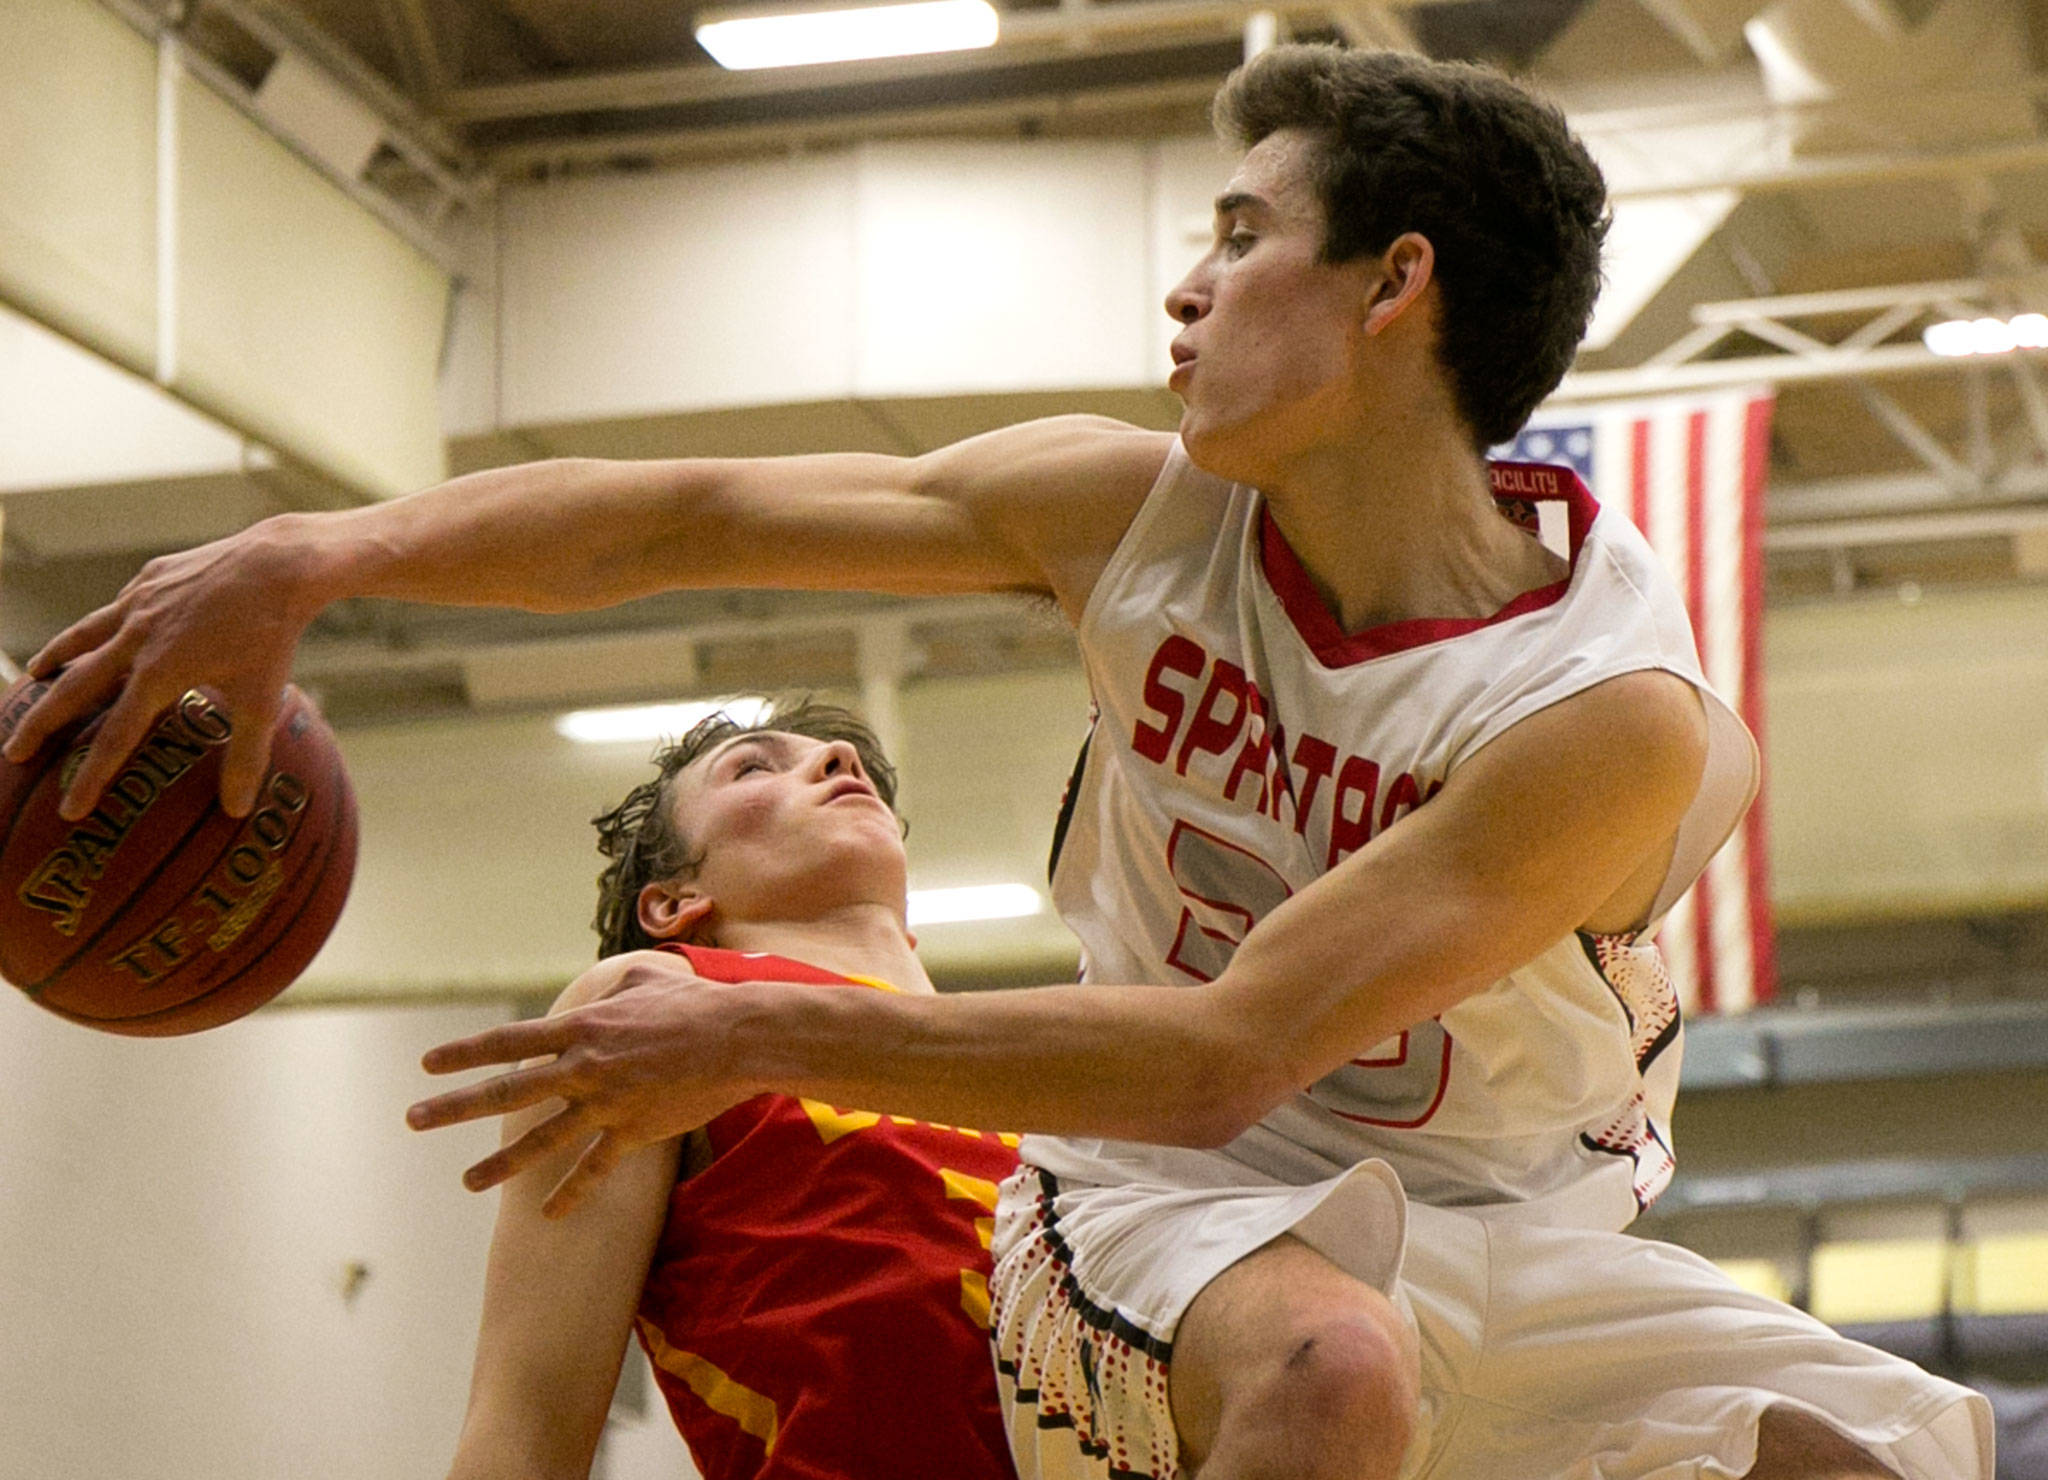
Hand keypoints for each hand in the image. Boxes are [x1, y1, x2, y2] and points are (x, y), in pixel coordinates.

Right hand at [3, 517, 327, 817]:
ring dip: (54, 660)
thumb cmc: (272, 637)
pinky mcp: (149, 579)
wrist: (278, 564)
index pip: (114, 738)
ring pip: (82, 637)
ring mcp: (138, 604)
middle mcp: (136, 639)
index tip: (70, 810)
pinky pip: (114, 608)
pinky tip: (98, 632)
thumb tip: (237, 811)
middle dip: (41, 724)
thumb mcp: (262, 701)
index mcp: (159, 674)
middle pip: (74, 688)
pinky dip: (99, 626)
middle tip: (15, 752)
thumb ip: (246, 757)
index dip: (90, 777)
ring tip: (33, 676)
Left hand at [408, 951, 755, 1217]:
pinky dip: (571, 1193)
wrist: (738, 1040)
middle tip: (414, 1121)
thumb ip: (609, 988)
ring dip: (499, 1163)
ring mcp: (606, 1105)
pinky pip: (594, 1170)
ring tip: (467, 1182)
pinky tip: (549, 1214)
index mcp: (581, 1029)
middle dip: (455, 1108)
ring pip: (541, 1141)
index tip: (427, 1064)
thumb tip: (597, 990)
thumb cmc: (694, 1002)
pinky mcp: (633, 1133)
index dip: (465, 1053)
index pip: (509, 1042)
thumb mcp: (643, 979)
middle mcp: (583, 1069)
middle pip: (507, 1091)